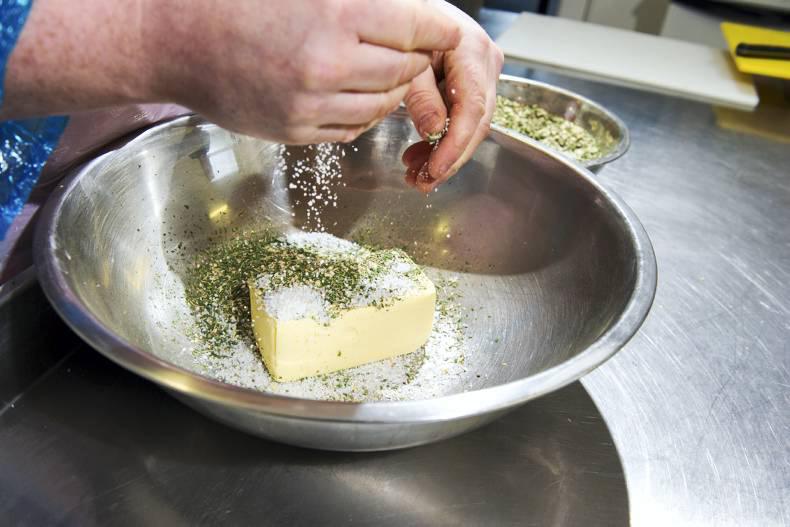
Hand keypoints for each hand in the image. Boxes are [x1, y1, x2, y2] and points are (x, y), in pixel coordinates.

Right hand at [3, 0, 460, 144]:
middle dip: (414, 59)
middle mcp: (328, 63)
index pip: (417, 29)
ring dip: (389, 88)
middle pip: (405, 70)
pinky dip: (362, 112)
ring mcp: (312, 104)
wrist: (173, 42)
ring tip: (375, 69)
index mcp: (336, 11)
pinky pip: (353, 127)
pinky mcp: (296, 131)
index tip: (444, 32)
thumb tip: (403, 7)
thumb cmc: (233, 1)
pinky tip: (348, 92)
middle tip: (409, 49)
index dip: (436, 31)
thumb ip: (356, 0)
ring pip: (383, 104)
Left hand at [401, 2, 503, 191]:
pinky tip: (421, 156)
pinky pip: (464, 118)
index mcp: (471, 51)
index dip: (454, 146)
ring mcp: (484, 72)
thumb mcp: (406, 60)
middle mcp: (486, 61)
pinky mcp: (473, 82)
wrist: (411, 10)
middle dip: (449, 158)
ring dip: (445, 154)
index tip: (435, 171)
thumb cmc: (405, 25)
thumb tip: (433, 132)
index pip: (471, 109)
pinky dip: (443, 140)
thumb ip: (421, 97)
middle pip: (476, 123)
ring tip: (416, 174)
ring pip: (471, 125)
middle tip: (422, 182)